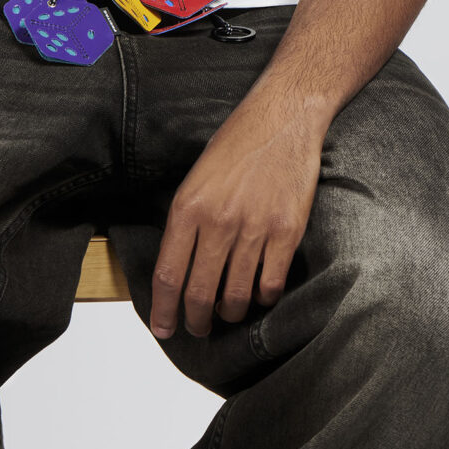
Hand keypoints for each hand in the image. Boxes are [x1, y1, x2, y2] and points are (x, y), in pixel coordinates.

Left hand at [149, 90, 326, 338]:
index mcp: (188, 207)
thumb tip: (179, 267)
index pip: (168, 274)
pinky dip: (261, 298)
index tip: (162, 328)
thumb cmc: (236, 144)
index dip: (163, 310)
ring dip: (228, 314)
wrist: (282, 120)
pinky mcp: (286, 232)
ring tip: (226, 314)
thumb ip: (187, 221)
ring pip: (235, 296)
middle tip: (197, 327)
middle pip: (199, 293)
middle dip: (195, 320)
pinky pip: (270, 284)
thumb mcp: (196, 178)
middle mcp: (218, 222)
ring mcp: (254, 229)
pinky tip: (257, 294)